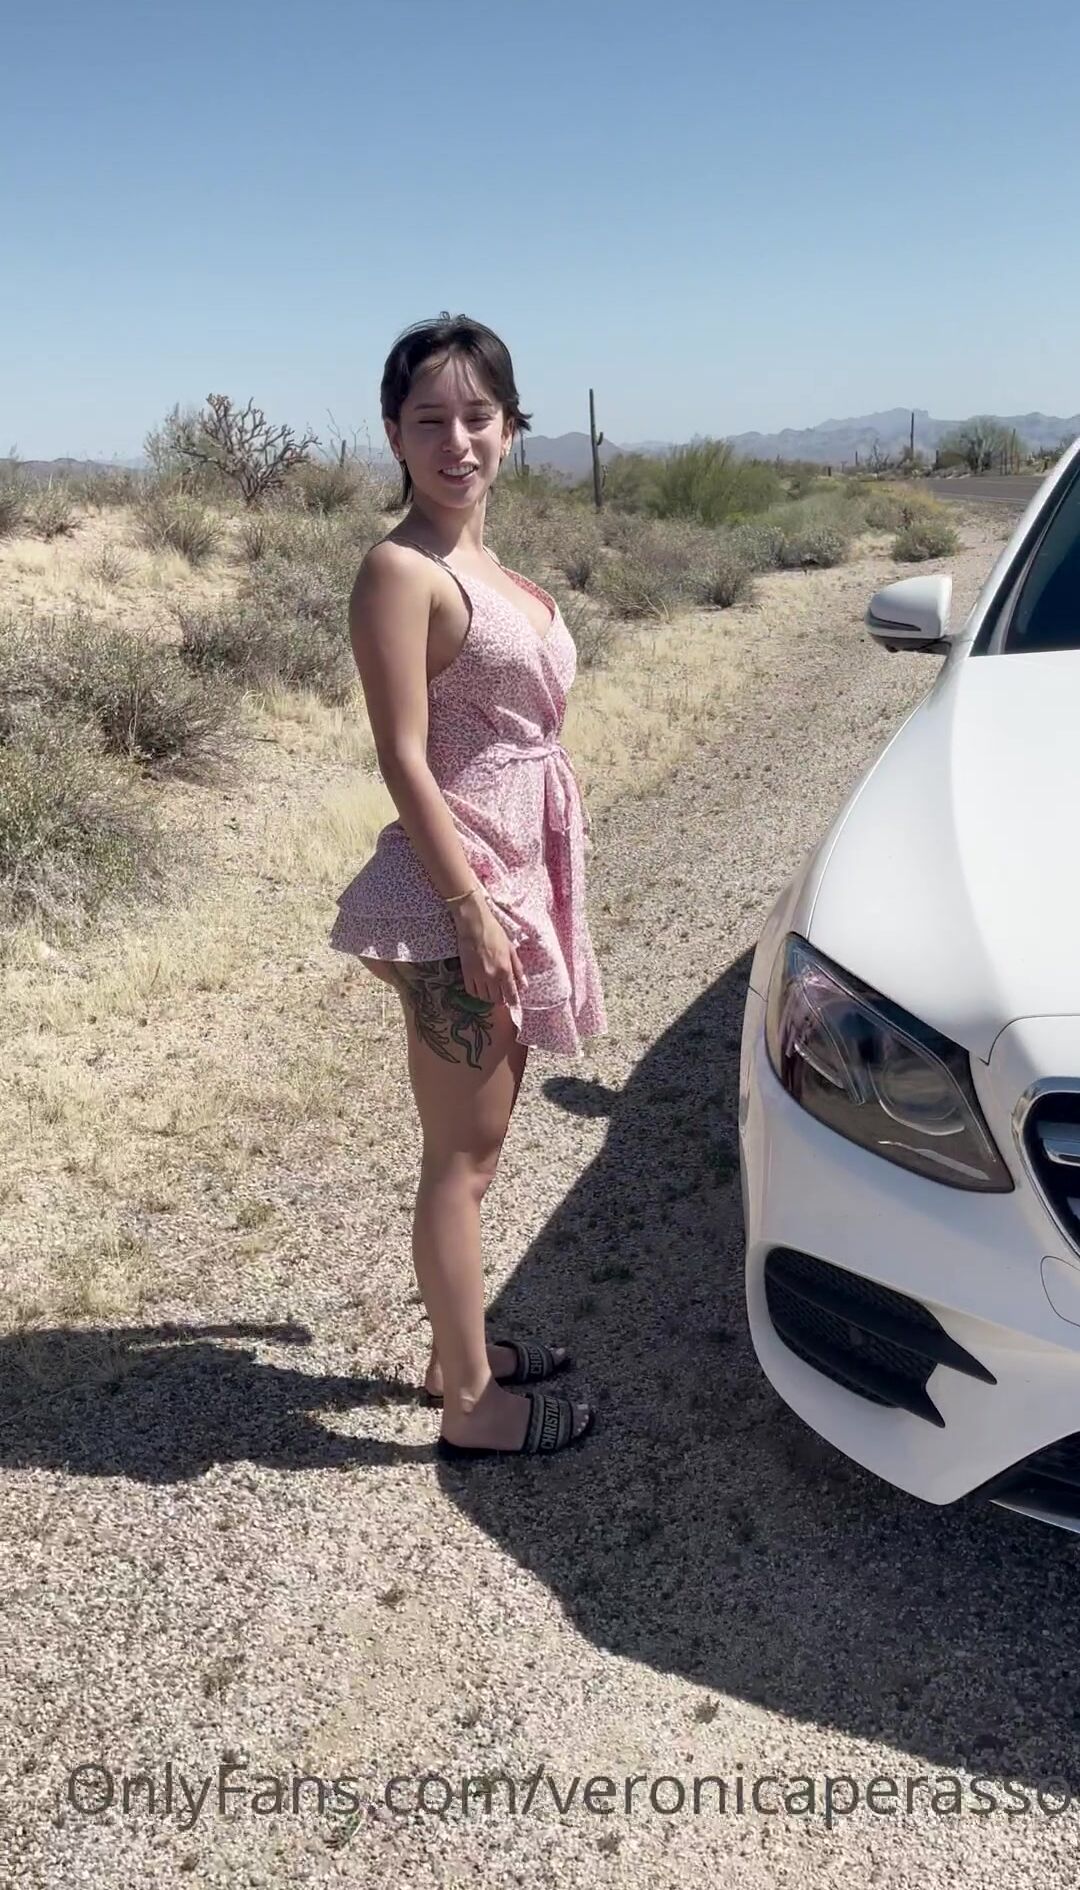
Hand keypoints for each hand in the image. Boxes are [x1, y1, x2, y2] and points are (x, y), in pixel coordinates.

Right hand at [451, 891, 526, 1008]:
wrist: (474, 925)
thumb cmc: (495, 933)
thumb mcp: (511, 949)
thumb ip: (517, 969)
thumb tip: (523, 984)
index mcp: (505, 970)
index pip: (510, 994)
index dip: (513, 1001)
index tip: (514, 1003)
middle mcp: (492, 976)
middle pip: (497, 999)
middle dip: (501, 999)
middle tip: (502, 995)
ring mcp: (478, 976)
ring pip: (484, 997)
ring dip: (489, 996)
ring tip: (491, 991)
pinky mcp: (466, 973)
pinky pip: (471, 991)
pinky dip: (476, 992)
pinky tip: (480, 987)